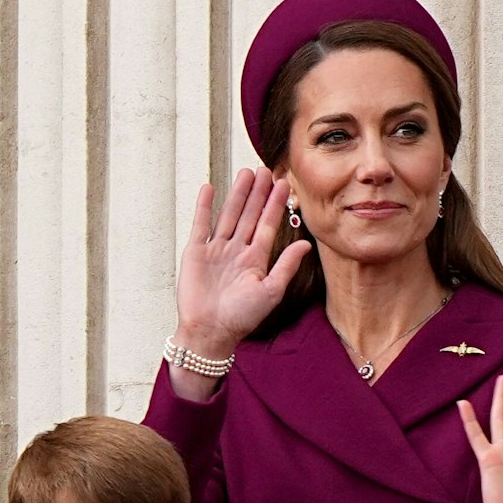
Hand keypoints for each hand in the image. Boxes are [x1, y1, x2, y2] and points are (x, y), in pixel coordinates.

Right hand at [174, 169, 311, 356]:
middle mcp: (236, 251)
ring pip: (228, 215)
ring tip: (246, 173)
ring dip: (237, 194)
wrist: (209, 332)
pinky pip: (201, 224)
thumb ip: (286, 266)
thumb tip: (306, 243)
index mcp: (255, 260)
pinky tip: (210, 189)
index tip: (284, 184)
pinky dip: (204, 206)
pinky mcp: (195, 253)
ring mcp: (215, 250)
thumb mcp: (271, 291)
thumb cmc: (241, 318)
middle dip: (258, 193)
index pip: (267, 225)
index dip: (276, 204)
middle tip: (266, 169)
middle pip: (249, 214)